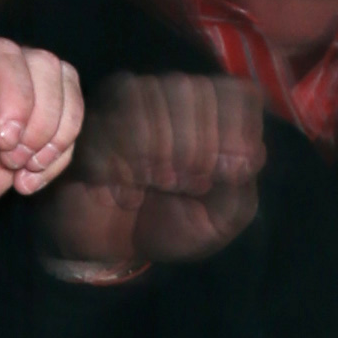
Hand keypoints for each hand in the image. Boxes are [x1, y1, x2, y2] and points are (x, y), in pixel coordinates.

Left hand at [0, 39, 83, 241]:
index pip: (0, 56)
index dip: (15, 91)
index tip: (2, 140)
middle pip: (45, 67)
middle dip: (44, 116)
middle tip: (13, 161)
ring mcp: (5, 113)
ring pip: (62, 95)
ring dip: (58, 136)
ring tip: (26, 173)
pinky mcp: (16, 146)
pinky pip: (59, 138)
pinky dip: (56, 161)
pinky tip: (27, 186)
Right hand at [41, 71, 266, 273]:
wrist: (112, 248)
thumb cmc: (171, 225)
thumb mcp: (219, 222)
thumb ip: (240, 191)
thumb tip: (244, 158)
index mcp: (217, 112)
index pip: (239, 93)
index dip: (236, 133)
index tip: (226, 174)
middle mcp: (176, 96)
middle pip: (191, 89)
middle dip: (195, 146)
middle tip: (187, 186)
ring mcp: (131, 104)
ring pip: (147, 97)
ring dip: (157, 151)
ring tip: (156, 186)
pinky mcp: (92, 122)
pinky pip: (109, 123)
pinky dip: (122, 164)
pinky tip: (126, 193)